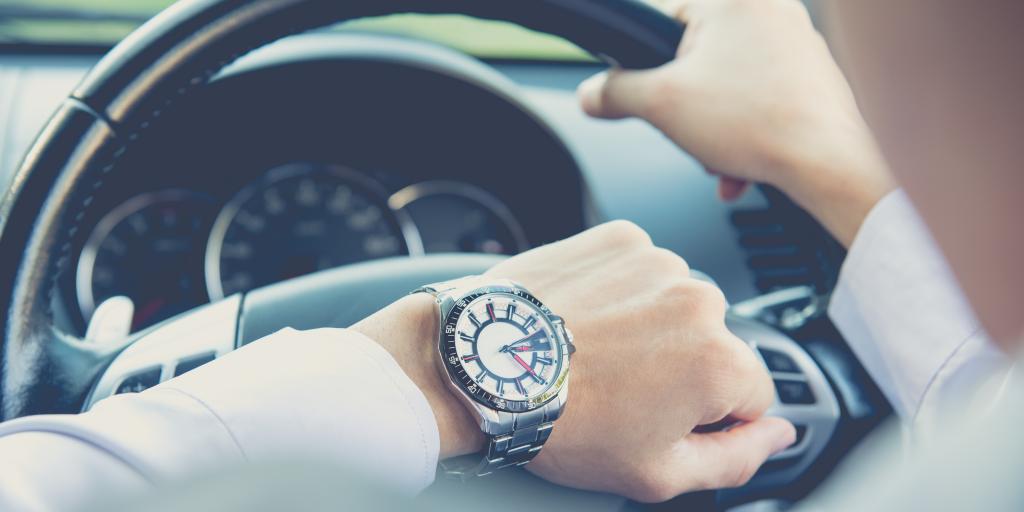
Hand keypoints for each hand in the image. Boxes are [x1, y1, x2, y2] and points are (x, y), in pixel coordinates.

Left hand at [355, 222, 793, 501]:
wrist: (481, 365)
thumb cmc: (560, 421)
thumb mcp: (657, 473)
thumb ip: (736, 458)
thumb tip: (778, 434)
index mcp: (720, 362)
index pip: (751, 394)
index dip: (707, 415)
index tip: (659, 416)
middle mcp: (699, 299)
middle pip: (713, 343)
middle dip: (679, 366)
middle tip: (619, 388)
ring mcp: (658, 261)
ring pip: (676, 302)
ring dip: (649, 324)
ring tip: (595, 351)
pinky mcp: (620, 237)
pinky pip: (640, 269)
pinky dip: (620, 289)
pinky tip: (585, 318)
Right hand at [578, 0, 894, 245]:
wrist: (830, 163)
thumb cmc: (759, 123)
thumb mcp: (660, 105)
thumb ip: (614, 92)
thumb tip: (591, 93)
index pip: (664, 19)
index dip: (648, 64)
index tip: (648, 91)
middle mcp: (771, 10)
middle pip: (697, 58)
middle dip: (686, 105)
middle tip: (687, 128)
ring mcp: (799, 43)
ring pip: (730, 85)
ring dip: (713, 127)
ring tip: (720, 155)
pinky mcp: (814, 77)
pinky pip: (761, 100)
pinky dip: (745, 133)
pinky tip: (742, 165)